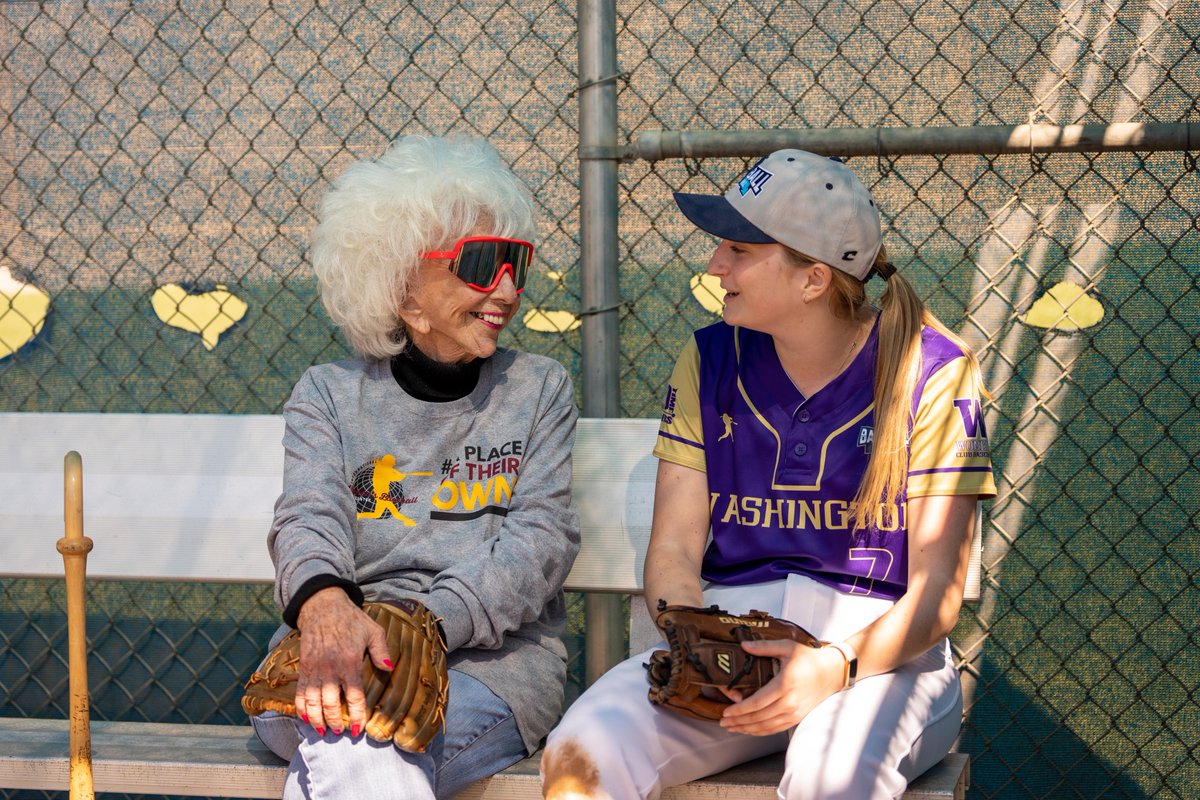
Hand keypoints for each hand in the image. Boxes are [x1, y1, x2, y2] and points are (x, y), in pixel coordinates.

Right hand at [294, 587, 393, 735]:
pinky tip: (305, 718)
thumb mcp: (373, 631)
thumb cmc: (351, 620)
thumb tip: (389, 669)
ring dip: (316, 719)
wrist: (323, 607)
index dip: (356, 715)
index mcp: (350, 661)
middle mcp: (330, 668)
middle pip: (330, 702)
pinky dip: (301, 707)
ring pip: (312, 701)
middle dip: (335, 721)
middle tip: (341, 732)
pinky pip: (300, 692)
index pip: (354, 695)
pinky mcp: (304, 667)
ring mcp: (315, 668)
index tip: (358, 729)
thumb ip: (381, 651)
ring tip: (323, 731)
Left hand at [718, 640, 845, 735]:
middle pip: (759, 718)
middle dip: (738, 722)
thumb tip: (743, 645)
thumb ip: (764, 647)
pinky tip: (750, 730)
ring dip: (747, 729)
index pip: (757, 703)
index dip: (739, 709)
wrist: (832, 672)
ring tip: (732, 728)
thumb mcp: (787, 647)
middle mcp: (789, 703)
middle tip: (723, 722)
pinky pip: (776, 729)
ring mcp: (794, 713)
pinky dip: (761, 731)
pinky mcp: (797, 717)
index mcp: (784, 685)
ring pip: (766, 726)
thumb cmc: (809, 658)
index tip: (726, 712)